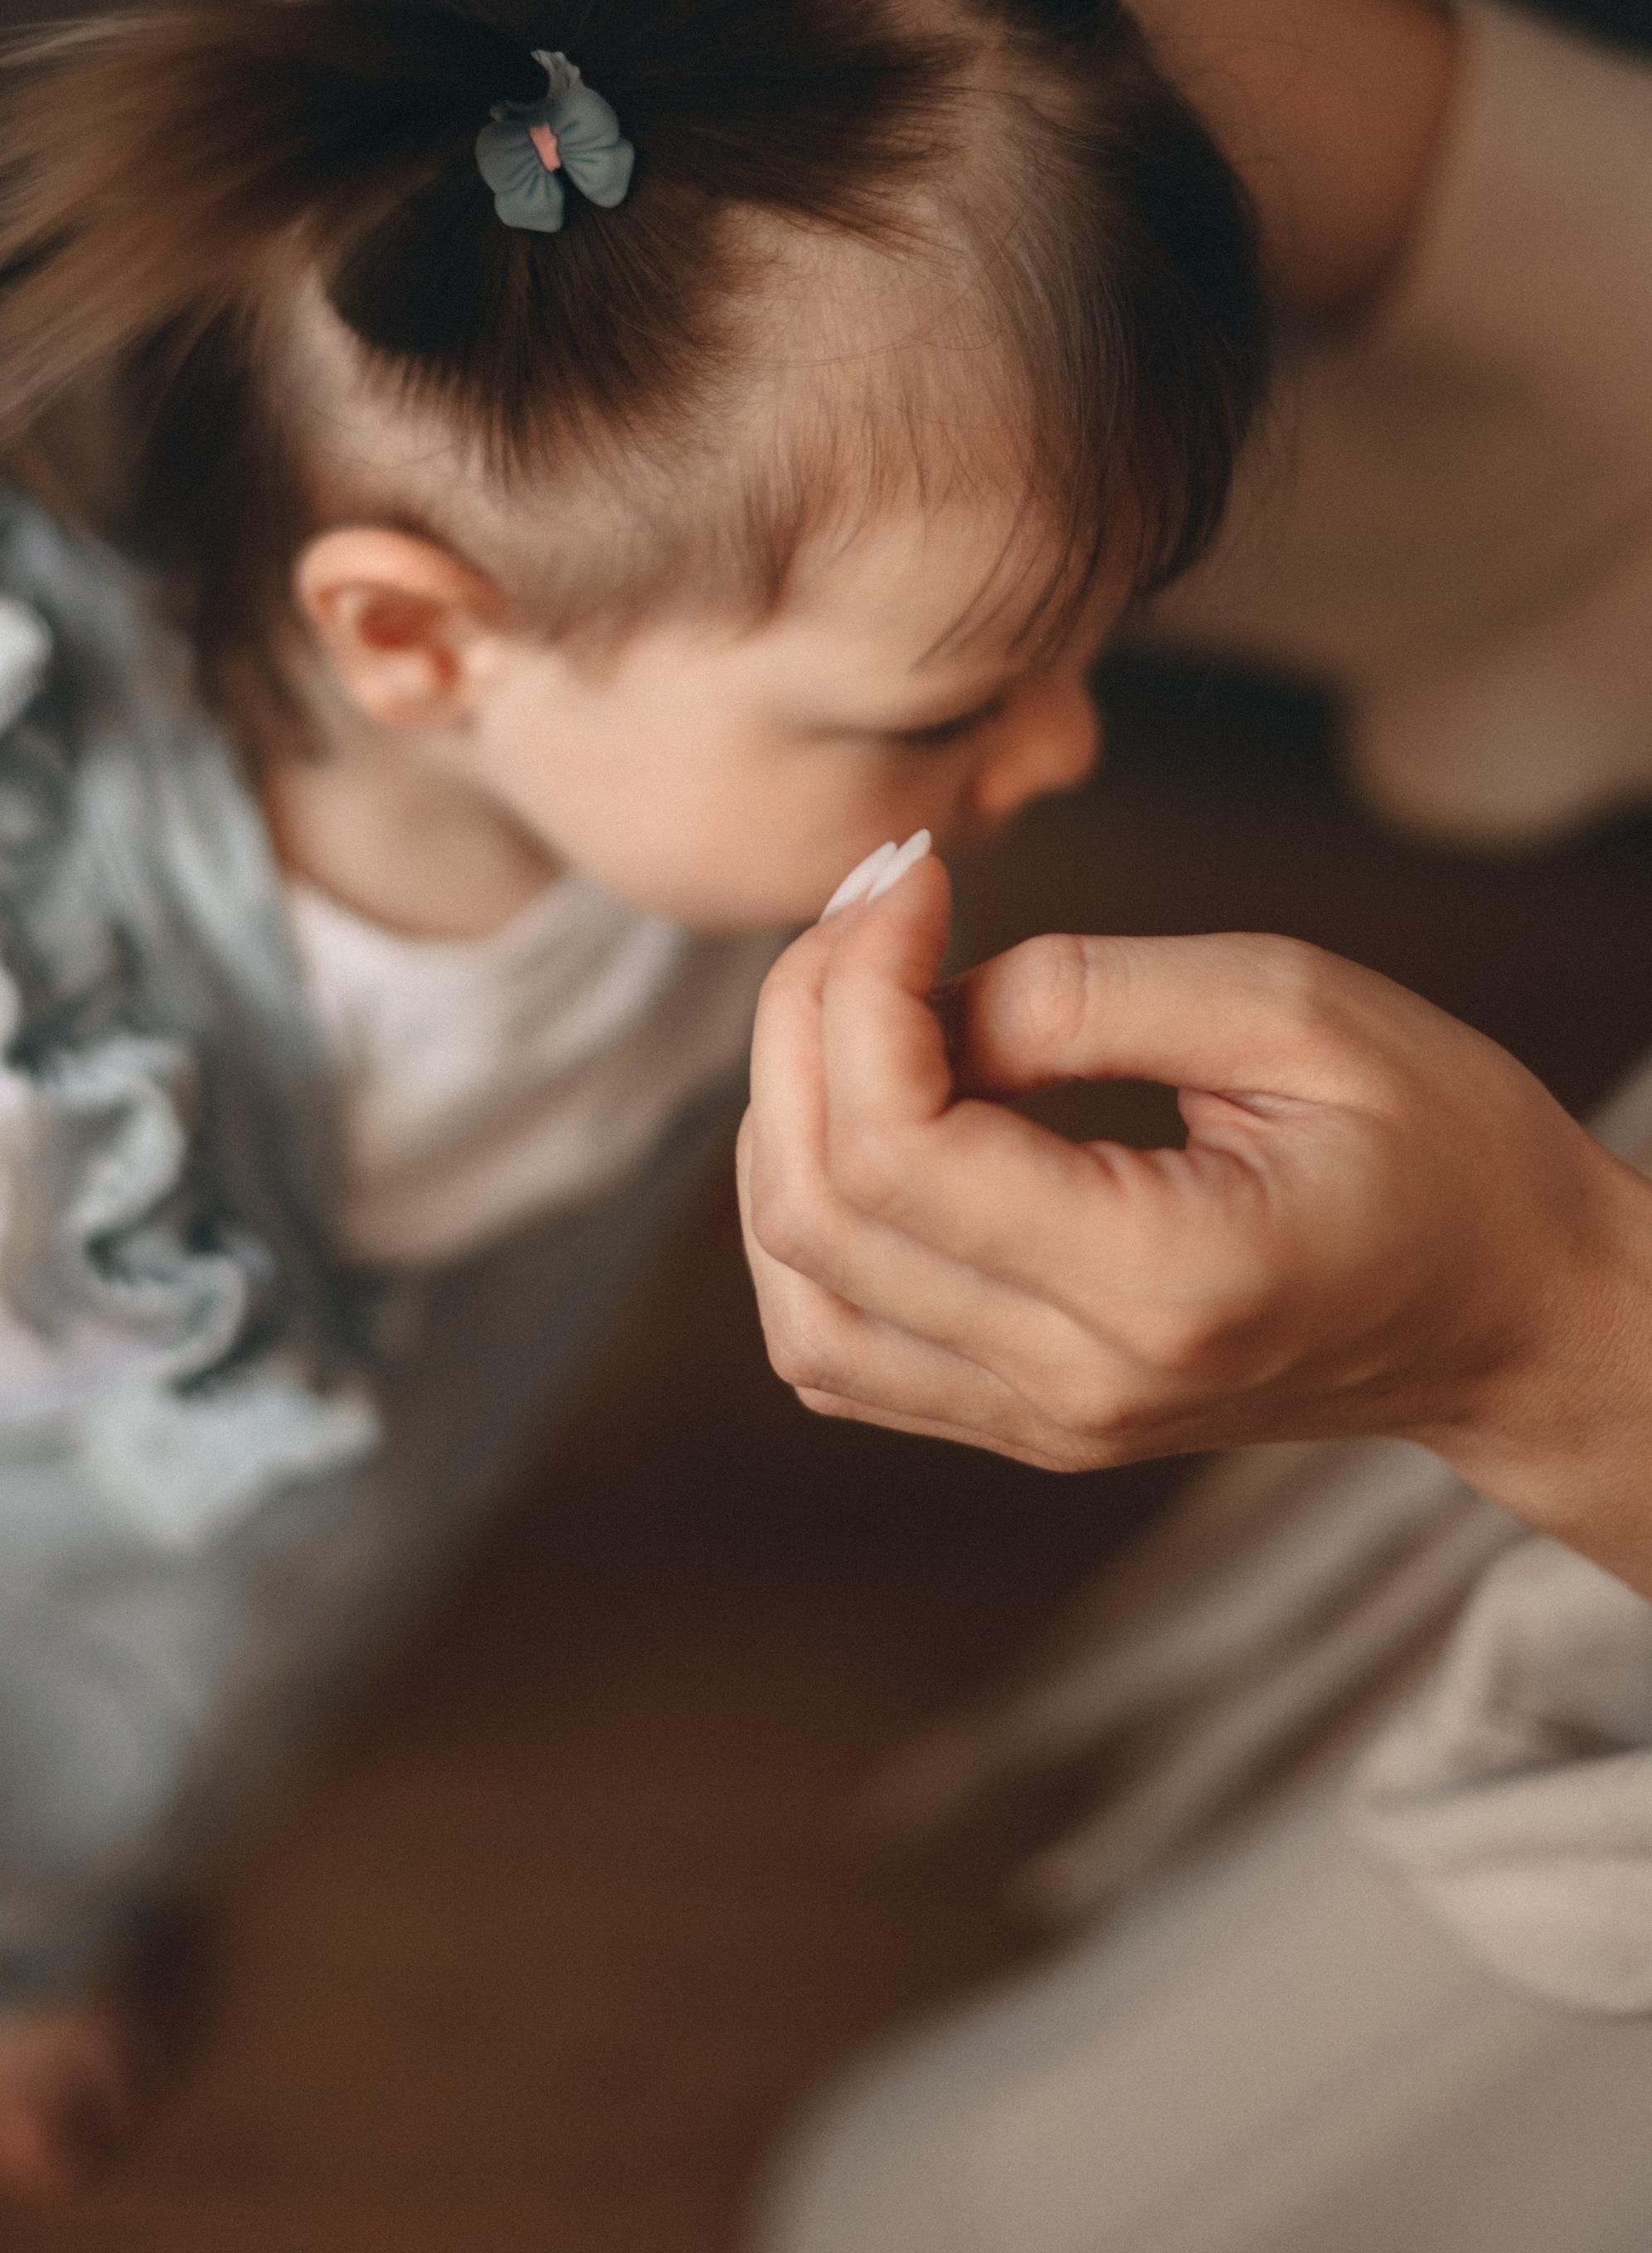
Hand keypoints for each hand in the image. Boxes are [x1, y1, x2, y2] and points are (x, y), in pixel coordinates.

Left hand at [738, 858, 1651, 1584]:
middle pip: (816, 1216)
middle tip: (873, 908)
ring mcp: (1042, 1422)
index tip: (910, 877)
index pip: (895, 1150)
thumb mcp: (1293, 1009)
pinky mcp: (1022, 1421)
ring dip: (782, 1124)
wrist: (1517, 1315)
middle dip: (802, 1026)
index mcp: (1159, 1280)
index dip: (855, 986)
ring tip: (857, 996)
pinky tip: (866, 1106)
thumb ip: (1087, 993)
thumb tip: (919, 992)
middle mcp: (1078, 1382)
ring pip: (800, 1296)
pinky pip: (838, 1340)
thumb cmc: (1446, 1148)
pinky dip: (806, 1216)